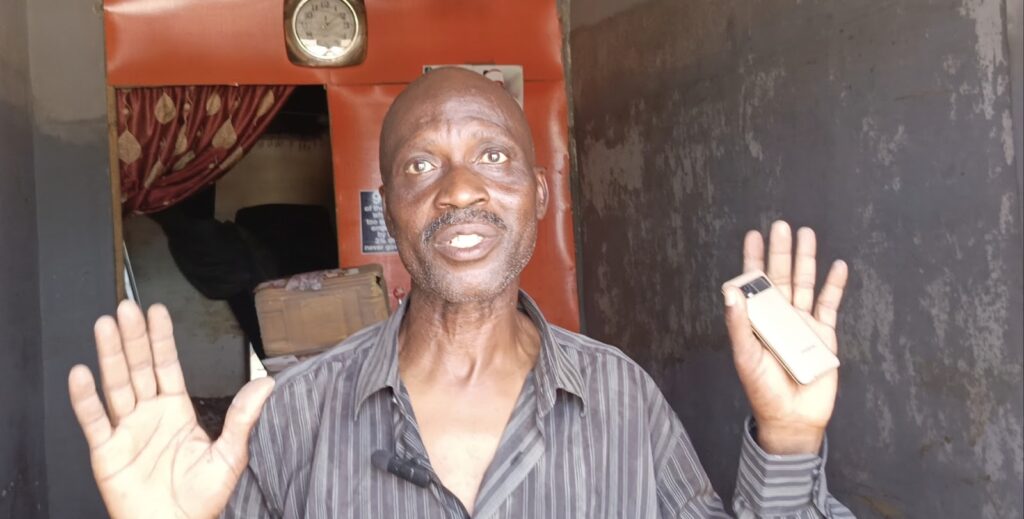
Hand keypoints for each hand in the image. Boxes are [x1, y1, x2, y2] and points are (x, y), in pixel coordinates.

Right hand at [68, 301, 274, 518]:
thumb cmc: (201, 499)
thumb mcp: (230, 455)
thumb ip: (243, 417)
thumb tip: (266, 384)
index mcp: (177, 411)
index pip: (167, 366)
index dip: (161, 338)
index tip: (156, 312)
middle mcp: (149, 415)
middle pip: (138, 368)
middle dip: (133, 337)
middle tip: (126, 308)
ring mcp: (126, 430)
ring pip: (116, 385)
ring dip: (110, 355)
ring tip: (105, 326)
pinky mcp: (106, 451)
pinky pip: (94, 421)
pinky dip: (85, 398)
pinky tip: (82, 374)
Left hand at [723, 221, 848, 454]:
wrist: (793, 417)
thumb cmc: (764, 390)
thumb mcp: (746, 356)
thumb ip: (739, 324)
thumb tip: (730, 291)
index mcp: (758, 320)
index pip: (754, 284)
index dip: (753, 260)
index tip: (753, 235)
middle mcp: (779, 317)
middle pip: (781, 277)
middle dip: (781, 251)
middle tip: (781, 225)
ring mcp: (802, 324)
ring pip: (806, 284)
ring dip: (806, 260)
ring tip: (807, 234)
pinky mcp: (823, 335)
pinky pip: (830, 305)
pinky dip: (834, 285)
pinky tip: (837, 266)